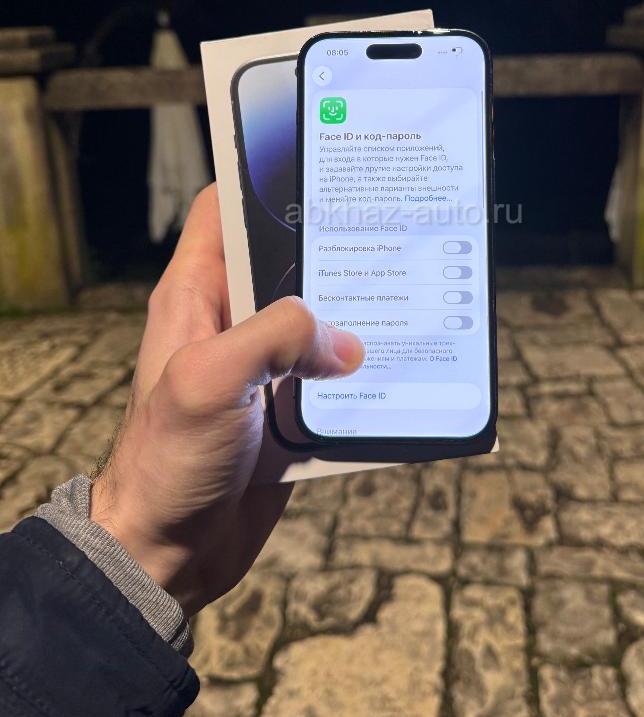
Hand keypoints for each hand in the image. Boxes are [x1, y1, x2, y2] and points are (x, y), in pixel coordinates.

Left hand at [90, 184, 363, 615]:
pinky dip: (359, 373)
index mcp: (195, 296)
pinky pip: (329, 376)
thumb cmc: (165, 461)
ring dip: (353, 316)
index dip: (262, 180)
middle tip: (384, 228)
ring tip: (404, 293)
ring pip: (315, 320)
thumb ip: (274, 338)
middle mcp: (228, 322)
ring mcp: (259, 366)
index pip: (224, 212)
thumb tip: (343, 342)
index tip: (315, 164)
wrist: (168, 553)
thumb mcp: (210, 381)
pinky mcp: (285, 408)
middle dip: (331, 249)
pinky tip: (395, 367)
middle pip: (284, 262)